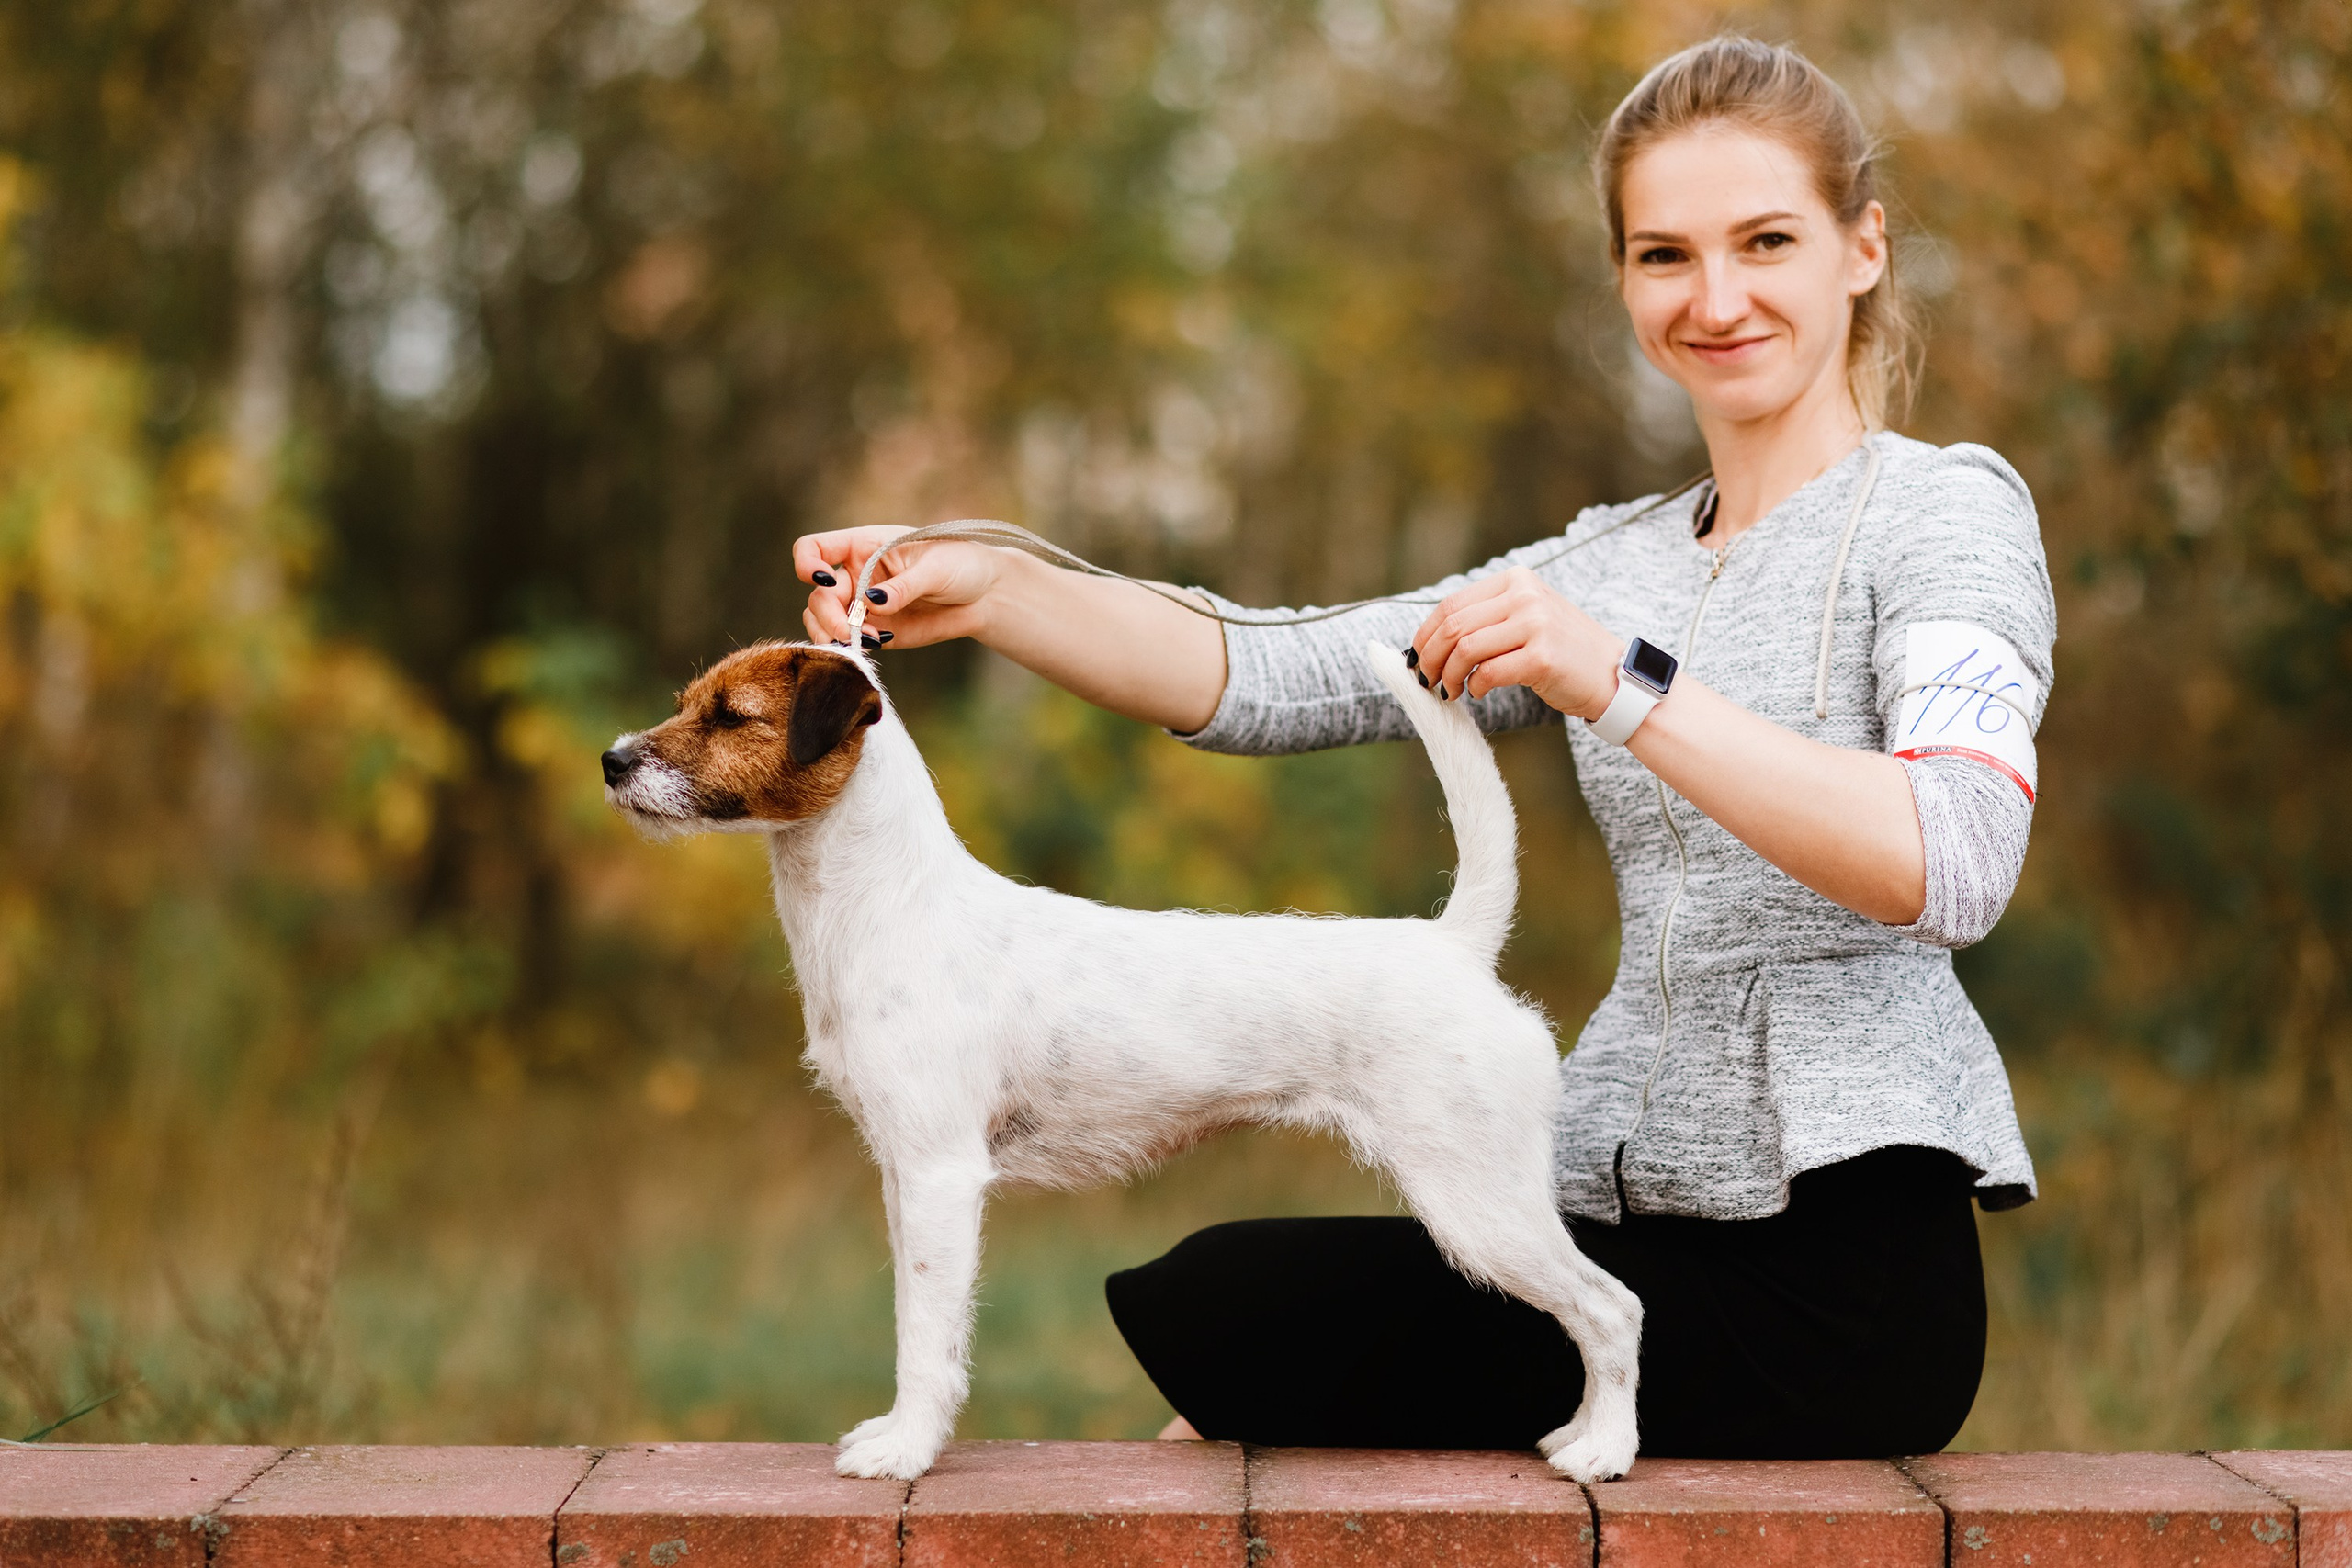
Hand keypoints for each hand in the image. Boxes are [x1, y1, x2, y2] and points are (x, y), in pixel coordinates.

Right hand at [793, 526, 1007, 647]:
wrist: (985, 595)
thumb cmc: (961, 564)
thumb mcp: (934, 568)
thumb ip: (902, 586)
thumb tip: (870, 602)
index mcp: (863, 546)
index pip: (813, 548)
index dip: (807, 564)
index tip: (823, 581)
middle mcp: (855, 574)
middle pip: (817, 595)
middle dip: (829, 616)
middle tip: (851, 631)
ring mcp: (862, 605)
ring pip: (821, 620)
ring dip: (832, 634)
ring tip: (863, 641)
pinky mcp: (875, 630)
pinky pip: (847, 641)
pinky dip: (850, 647)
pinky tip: (874, 644)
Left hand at [1410, 567, 1623, 719]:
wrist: (1614, 675)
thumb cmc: (1563, 651)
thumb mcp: (1528, 616)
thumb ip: (1488, 616)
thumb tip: (1430, 637)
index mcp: (1517, 580)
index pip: (1452, 604)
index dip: (1425, 634)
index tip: (1415, 656)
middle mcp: (1525, 596)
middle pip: (1453, 627)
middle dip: (1429, 657)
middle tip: (1424, 679)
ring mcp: (1535, 625)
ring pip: (1465, 650)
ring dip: (1447, 675)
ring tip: (1448, 690)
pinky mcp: (1541, 657)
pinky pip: (1487, 673)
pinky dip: (1474, 687)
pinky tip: (1477, 693)